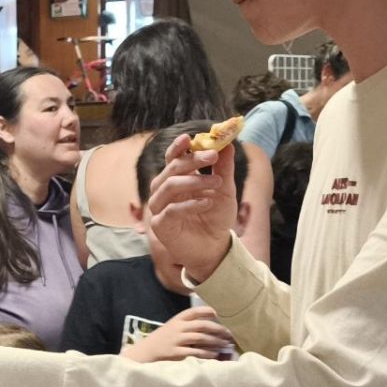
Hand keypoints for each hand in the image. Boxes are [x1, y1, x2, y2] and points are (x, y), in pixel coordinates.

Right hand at [123, 305, 234, 363]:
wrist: (145, 352)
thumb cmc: (163, 340)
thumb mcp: (173, 327)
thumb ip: (188, 325)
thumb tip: (212, 325)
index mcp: (178, 319)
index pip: (196, 311)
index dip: (210, 311)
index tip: (223, 315)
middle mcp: (178, 328)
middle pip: (202, 325)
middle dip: (219, 329)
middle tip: (231, 334)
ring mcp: (176, 340)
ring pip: (201, 338)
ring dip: (215, 342)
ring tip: (226, 345)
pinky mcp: (175, 353)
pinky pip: (195, 352)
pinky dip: (206, 354)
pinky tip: (215, 355)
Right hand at [144, 133, 236, 282]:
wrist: (215, 248)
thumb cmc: (215, 217)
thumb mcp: (224, 190)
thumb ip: (224, 168)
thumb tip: (228, 143)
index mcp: (176, 180)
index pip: (171, 159)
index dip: (178, 147)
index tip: (190, 138)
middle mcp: (163, 192)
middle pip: (171, 169)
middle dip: (192, 160)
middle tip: (213, 157)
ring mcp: (159, 208)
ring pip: (168, 186)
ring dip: (194, 181)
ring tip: (217, 182)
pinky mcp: (161, 226)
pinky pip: (171, 210)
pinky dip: (190, 204)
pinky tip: (207, 202)